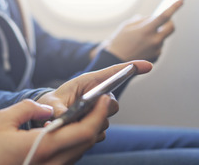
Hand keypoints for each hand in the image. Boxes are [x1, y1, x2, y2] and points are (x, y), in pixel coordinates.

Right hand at [0, 96, 110, 164]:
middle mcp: (53, 163)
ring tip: (89, 112)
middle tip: (101, 101)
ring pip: (80, 151)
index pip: (83, 131)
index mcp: (44, 147)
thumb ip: (28, 109)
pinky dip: (76, 142)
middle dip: (98, 120)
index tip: (104, 98)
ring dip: (89, 131)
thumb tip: (47, 109)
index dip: (98, 114)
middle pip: (87, 142)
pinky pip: (69, 158)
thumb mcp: (1, 121)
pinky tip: (70, 130)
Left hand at [36, 61, 152, 121]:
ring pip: (105, 119)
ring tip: (73, 121)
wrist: (50, 116)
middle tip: (87, 109)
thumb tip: (61, 117)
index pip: (115, 72)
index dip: (132, 67)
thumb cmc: (51, 103)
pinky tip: (77, 129)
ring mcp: (100, 110)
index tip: (148, 65)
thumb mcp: (50, 103)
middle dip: (102, 108)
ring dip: (92, 122)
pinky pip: (100, 132)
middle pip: (112, 102)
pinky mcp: (98, 124)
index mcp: (90, 82)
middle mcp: (98, 95)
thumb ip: (56, 109)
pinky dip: (89, 133)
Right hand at [100, 0, 181, 61]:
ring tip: (141, 39)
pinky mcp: (156, 57)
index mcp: (146, 30)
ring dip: (157, 34)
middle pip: (171, 27)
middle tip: (162, 21)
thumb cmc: (119, 41)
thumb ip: (142, 20)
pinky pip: (159, 46)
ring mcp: (156, 50)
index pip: (164, 16)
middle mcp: (154, 41)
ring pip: (163, 37)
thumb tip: (153, 18)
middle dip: (169, 22)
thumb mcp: (127, 26)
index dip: (174, 7)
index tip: (181, 0)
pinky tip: (141, 47)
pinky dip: (153, 44)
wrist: (115, 61)